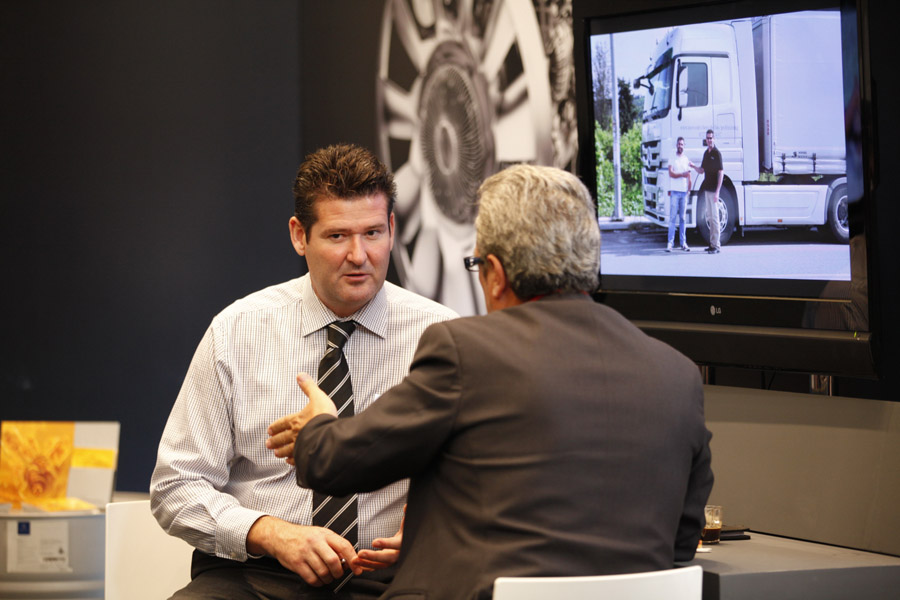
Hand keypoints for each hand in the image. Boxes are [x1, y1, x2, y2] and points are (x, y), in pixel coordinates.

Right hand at [247, 517, 361, 584]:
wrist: (281, 536)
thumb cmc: (304, 536)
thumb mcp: (321, 534)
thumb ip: (334, 545)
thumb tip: (349, 560)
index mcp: (325, 534)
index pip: (344, 545)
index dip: (353, 559)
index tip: (357, 569)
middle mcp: (315, 542)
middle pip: (333, 561)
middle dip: (339, 572)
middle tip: (338, 574)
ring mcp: (305, 553)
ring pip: (323, 572)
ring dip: (328, 579)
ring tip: (328, 577)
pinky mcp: (296, 563)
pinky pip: (311, 578)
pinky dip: (318, 582)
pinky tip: (318, 579)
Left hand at [267, 373, 336, 465]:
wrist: (330, 435)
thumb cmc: (324, 416)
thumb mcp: (317, 397)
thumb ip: (309, 387)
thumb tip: (300, 375)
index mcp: (296, 420)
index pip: (282, 423)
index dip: (275, 426)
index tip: (269, 430)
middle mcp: (295, 434)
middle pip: (282, 438)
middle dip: (274, 441)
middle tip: (268, 444)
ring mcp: (300, 446)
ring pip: (287, 449)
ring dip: (280, 451)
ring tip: (276, 453)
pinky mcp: (306, 455)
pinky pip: (296, 459)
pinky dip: (292, 460)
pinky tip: (289, 462)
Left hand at [354, 507, 404, 571]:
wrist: (410, 543)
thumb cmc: (407, 532)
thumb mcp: (408, 522)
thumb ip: (407, 514)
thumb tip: (407, 507)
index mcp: (404, 543)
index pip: (396, 544)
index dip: (386, 544)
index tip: (374, 542)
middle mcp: (399, 554)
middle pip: (387, 558)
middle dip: (373, 557)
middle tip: (361, 553)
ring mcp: (392, 560)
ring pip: (380, 565)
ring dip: (367, 563)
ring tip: (355, 560)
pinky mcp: (386, 563)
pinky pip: (377, 566)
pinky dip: (367, 566)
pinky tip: (358, 564)